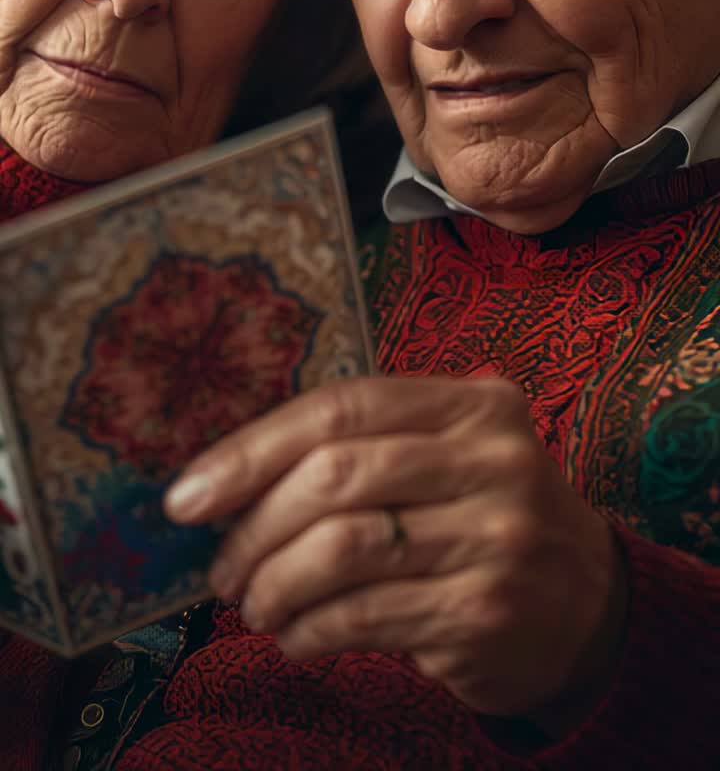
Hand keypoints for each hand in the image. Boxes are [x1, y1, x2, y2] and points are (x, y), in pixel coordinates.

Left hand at [165, 376, 624, 721]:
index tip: (191, 494)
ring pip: (342, 550)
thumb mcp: (450, 455)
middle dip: (255, 527)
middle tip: (222, 567)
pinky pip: (364, 616)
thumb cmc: (485, 515)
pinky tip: (299, 638)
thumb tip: (229, 484)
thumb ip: (365, 446)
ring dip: (274, 585)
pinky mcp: (485, 610)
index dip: (254, 449)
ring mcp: (494, 536)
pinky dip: (310, 631)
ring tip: (255, 604)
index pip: (343, 408)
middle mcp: (492, 460)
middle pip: (336, 476)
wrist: (590, 603)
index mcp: (475, 404)